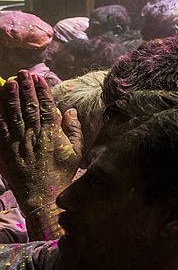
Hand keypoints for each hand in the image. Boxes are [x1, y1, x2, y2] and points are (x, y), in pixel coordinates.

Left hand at [0, 72, 82, 207]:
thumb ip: (74, 129)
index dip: (42, 92)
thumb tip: (69, 110)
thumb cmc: (62, 173)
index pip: (47, 107)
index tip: (39, 79)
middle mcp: (35, 136)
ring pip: (13, 116)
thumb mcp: (77, 151)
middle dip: (26, 89)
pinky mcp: (7, 151)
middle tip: (23, 74)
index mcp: (53, 135)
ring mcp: (19, 143)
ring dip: (11, 98)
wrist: (43, 195)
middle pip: (29, 107)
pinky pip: (0, 130)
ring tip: (9, 83)